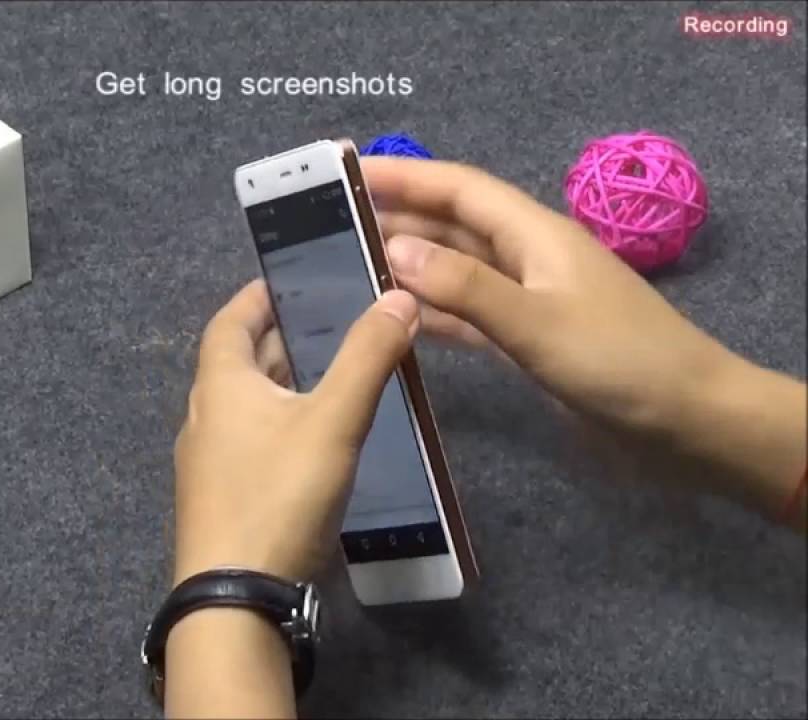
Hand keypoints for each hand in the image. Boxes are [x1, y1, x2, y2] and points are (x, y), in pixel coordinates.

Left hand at [172, 279, 419, 583]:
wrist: (234, 594)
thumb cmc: (278, 494)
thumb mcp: (333, 421)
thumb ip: (367, 357)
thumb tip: (398, 296)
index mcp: (220, 384)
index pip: (228, 320)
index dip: (256, 296)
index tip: (288, 278)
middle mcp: (204, 415)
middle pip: (237, 362)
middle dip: (278, 338)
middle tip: (327, 320)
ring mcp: (206, 461)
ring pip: (244, 405)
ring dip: (281, 383)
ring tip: (330, 372)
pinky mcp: (220, 498)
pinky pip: (248, 442)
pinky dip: (278, 423)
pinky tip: (313, 439)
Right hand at [366, 157, 805, 520]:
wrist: (686, 421)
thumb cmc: (618, 362)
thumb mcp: (537, 322)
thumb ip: (464, 287)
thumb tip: (394, 249)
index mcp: (535, 236)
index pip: (460, 191)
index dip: (406, 177)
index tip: (349, 172)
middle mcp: (527, 259)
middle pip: (452, 227)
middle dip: (397, 218)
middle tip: (330, 223)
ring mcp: (527, 301)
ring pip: (455, 271)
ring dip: (408, 267)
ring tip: (346, 266)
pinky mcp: (526, 341)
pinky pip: (466, 315)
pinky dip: (430, 313)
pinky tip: (393, 319)